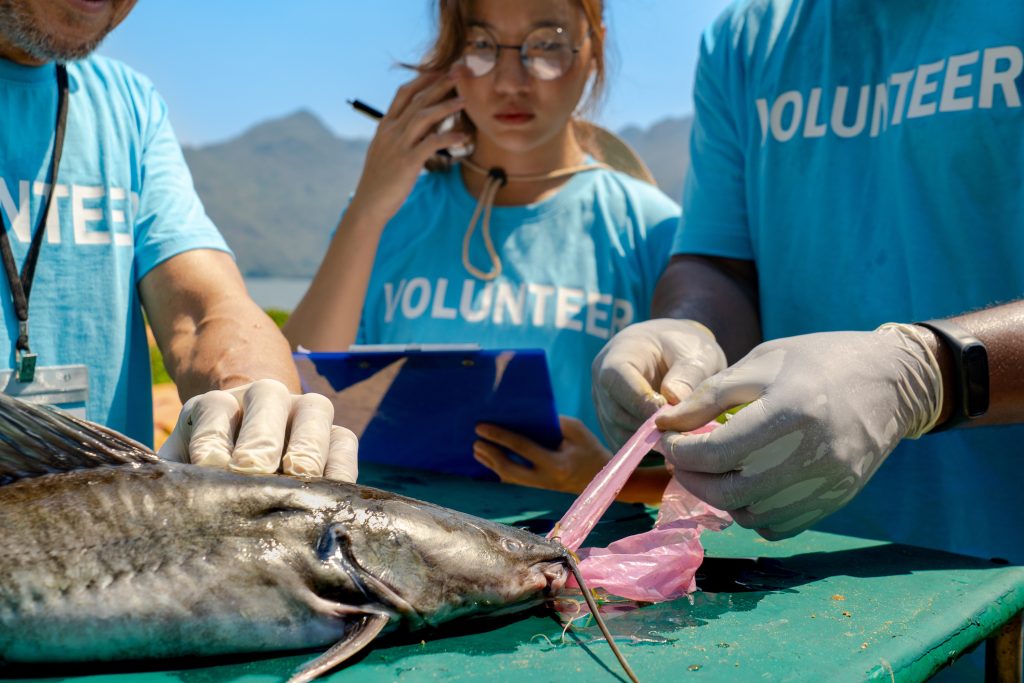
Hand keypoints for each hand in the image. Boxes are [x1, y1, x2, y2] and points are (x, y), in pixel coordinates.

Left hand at [158, 379, 358, 481]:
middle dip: (258, 438)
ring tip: (298, 476)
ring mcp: (305, 411)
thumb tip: (160, 505)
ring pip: (313, 411)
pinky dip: (340, 465)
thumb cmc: (206, 477)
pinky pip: (345, 441)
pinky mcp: (337, 435)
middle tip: (251, 469)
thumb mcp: (182, 472)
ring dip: (305, 444)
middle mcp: (265, 396)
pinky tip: (330, 492)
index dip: (211, 441)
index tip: (210, 468)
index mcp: (216, 404)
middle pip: (267, 400)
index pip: (213, 412)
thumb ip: (172, 481)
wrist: (246, 461)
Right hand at [348, 69, 468, 225]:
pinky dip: (448, 137)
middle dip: (439, 85)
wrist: (368, 206)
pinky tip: (462, 136)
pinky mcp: (407, 163)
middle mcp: (390, 132)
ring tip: (464, 100)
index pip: (403, 94)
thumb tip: (431, 123)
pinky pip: (431, 144)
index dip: (423, 80)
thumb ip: (405, 135)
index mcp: (385, 127)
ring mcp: (398, 146)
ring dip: (446, 106)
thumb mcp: (388, 152)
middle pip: (417, 100)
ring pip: (423, 117)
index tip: (441, 71)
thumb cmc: (381, 181)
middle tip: (458, 74)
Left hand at [472, 417, 612, 494]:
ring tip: (477, 450)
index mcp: (556, 464)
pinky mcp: (539, 491)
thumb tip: (525, 416)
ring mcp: (541, 489)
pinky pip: (514, 482)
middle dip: (489, 456)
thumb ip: (552, 422)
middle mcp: (545, 480)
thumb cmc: (590, 449)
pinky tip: (490, 461)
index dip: (499, 436)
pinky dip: (500, 471)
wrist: (604, 479)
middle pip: (509, 471)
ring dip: (491, 464)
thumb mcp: (576, 430)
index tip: (481, 427)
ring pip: (509, 479)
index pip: (521, 447)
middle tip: (475, 442)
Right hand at [592, 319, 726, 448]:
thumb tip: (673, 403)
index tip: (672, 415)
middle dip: (650, 426)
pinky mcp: (612, 428)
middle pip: (617, 414)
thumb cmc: (684, 348)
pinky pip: (625, 447)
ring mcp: (603, 408)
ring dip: (651, 441)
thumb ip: (687, 376)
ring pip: (620, 435)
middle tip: (684, 432)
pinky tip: (672, 442)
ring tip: (682, 436)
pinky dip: (648, 451)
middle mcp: (601, 384)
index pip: (616, 382)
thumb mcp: (695, 354)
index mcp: (616, 357)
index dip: (642, 402)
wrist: (674, 354)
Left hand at [657, 324, 941, 538]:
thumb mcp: (761, 362)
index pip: (717, 451)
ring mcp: (826, 484)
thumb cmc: (818, 361)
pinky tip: (747, 485)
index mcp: (789, 412)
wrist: (892, 381)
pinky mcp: (835, 501)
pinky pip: (777, 526)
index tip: (670, 440)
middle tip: (682, 459)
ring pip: (750, 515)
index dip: (681, 450)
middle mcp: (810, 455)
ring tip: (713, 469)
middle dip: (692, 479)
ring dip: (719, 498)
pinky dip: (751, 512)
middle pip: (728, 492)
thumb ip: (709, 396)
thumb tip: (665, 425)